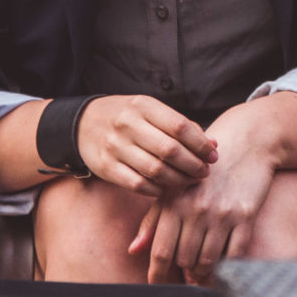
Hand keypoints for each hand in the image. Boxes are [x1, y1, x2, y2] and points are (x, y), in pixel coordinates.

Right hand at [75, 95, 217, 197]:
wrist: (83, 124)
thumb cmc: (128, 118)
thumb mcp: (151, 111)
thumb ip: (181, 126)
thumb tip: (213, 144)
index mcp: (143, 106)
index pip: (180, 127)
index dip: (201, 144)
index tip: (213, 156)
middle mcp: (127, 124)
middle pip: (170, 150)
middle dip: (193, 165)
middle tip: (204, 172)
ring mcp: (114, 146)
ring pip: (155, 170)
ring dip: (178, 180)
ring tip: (189, 181)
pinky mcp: (105, 167)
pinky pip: (138, 184)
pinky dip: (157, 189)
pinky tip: (167, 188)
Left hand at [130, 131, 277, 283]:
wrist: (246, 144)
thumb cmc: (204, 169)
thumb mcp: (174, 188)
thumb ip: (153, 220)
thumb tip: (133, 250)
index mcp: (174, 202)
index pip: (161, 250)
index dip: (156, 274)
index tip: (155, 285)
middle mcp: (197, 209)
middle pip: (184, 260)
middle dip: (183, 272)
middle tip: (185, 275)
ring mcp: (223, 213)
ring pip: (208, 261)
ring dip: (203, 272)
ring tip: (201, 272)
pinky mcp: (246, 216)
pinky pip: (235, 255)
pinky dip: (227, 267)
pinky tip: (222, 266)